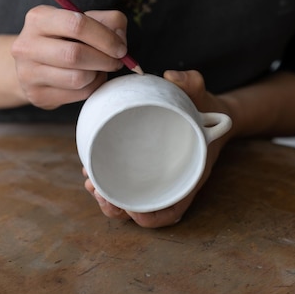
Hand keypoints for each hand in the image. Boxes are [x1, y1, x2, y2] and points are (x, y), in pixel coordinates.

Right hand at [11, 6, 128, 108]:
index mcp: (38, 18)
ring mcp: (28, 73)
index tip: (120, 48)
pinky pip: (77, 94)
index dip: (105, 37)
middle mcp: (27, 45)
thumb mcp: (84, 20)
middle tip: (116, 61)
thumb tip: (120, 40)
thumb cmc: (65, 38)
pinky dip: (92, 87)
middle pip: (75, 54)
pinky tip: (90, 80)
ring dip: (98, 75)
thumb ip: (109, 21)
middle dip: (104, 59)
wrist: (33, 64)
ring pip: (77, 79)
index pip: (76, 25)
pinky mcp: (37, 95)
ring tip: (99, 68)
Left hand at [83, 70, 232, 227]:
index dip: (147, 216)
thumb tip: (170, 76)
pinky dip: (107, 184)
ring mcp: (155, 178)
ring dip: (107, 200)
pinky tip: (91, 171)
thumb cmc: (203, 107)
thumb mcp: (201, 93)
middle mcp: (170, 184)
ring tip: (89, 181)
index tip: (126, 205)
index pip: (169, 211)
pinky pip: (124, 185)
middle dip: (116, 208)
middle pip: (142, 212)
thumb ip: (191, 84)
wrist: (205, 109)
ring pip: (128, 203)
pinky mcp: (142, 169)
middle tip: (96, 188)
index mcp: (189, 176)